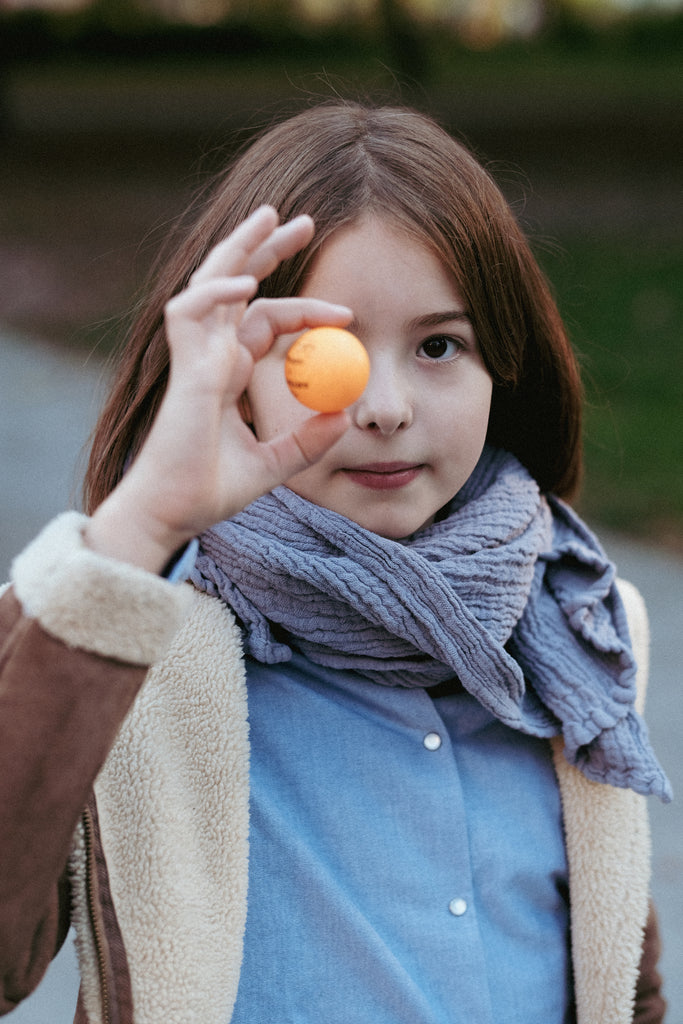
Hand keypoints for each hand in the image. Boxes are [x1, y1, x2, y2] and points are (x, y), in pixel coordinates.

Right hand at [86, 207, 351, 571]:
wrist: (173, 512)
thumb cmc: (211, 490)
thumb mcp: (274, 464)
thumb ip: (308, 440)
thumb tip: (344, 415)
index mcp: (227, 371)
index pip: (265, 319)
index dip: (303, 308)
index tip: (346, 314)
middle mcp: (210, 355)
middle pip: (238, 285)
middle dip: (267, 249)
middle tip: (306, 222)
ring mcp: (194, 357)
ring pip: (213, 284)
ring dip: (241, 248)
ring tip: (272, 218)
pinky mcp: (182, 368)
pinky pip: (191, 313)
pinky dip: (217, 294)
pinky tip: (248, 285)